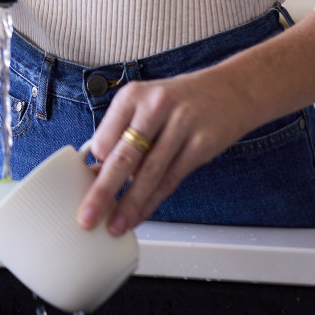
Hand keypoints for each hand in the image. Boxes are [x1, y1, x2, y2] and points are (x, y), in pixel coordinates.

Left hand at [77, 67, 256, 234]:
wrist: (231, 90)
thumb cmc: (179, 100)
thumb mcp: (145, 102)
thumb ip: (121, 131)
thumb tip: (96, 169)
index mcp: (132, 95)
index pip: (104, 138)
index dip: (94, 167)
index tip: (83, 188)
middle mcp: (155, 107)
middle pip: (123, 158)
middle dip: (103, 192)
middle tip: (88, 217)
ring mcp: (181, 126)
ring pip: (149, 174)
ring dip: (130, 204)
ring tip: (116, 225)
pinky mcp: (201, 144)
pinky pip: (171, 179)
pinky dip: (154, 201)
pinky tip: (142, 214)